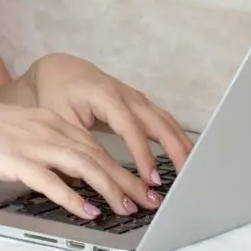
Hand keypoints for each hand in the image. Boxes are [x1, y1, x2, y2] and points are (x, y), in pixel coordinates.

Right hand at [0, 91, 161, 219]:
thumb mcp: (19, 133)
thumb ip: (45, 147)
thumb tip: (67, 172)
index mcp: (50, 121)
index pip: (95, 145)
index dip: (122, 166)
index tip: (142, 184)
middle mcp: (47, 129)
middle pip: (97, 156)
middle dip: (126, 180)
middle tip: (149, 200)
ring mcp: (31, 144)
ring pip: (82, 166)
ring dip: (109, 189)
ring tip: (127, 208)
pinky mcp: (14, 160)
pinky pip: (51, 181)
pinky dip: (74, 197)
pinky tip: (88, 211)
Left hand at [22, 53, 193, 190]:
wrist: (60, 70)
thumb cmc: (57, 94)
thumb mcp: (60, 120)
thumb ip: (77, 146)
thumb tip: (89, 179)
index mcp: (106, 96)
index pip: (130, 128)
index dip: (143, 155)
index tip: (151, 179)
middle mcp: (127, 95)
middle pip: (158, 122)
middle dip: (174, 151)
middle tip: (185, 178)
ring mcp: (136, 98)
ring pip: (166, 121)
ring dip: (181, 146)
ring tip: (193, 173)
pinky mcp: (140, 104)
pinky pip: (164, 121)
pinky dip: (176, 138)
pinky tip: (186, 156)